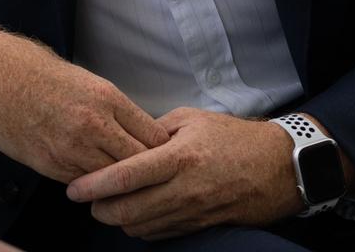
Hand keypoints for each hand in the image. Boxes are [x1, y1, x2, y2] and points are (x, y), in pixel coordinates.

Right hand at [0, 23, 168, 182]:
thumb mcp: (79, 76)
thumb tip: (126, 125)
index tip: (156, 152)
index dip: (159, 148)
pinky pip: (82, 183)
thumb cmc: (27, 66)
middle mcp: (94, 125)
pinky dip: (88, 181)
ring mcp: (71, 148)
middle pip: (140, 163)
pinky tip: (86, 174)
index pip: (154, 137)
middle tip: (142, 173)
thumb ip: (106, 104)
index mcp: (106, 97)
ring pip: (112, 179)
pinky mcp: (49, 164)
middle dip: (144, 170)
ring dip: (115, 181)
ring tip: (115, 178)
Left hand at [64, 107, 300, 239]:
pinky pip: (161, 234)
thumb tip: (125, 138)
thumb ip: (154, 130)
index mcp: (179, 157)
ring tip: (107, 205)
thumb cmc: (234, 138)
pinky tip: (135, 213)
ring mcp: (194, 212)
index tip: (73, 188)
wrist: (281, 167)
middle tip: (86, 199)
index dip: (95, 186)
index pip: (127, 176)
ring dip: (119, 220)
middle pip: (128, 211)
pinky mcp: (202, 226)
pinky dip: (141, 227)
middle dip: (99, 209)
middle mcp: (185, 189)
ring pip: (142, 227)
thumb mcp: (192, 119)